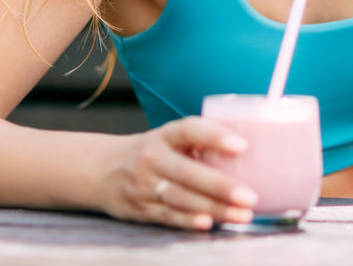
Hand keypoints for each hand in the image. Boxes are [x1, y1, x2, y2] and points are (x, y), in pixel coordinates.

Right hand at [98, 117, 258, 229]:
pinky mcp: (141, 209)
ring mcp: (145, 185)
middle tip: (250, 195)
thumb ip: (199, 144)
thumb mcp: (168, 138)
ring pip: (182, 198)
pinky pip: (169, 216)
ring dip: (215, 208)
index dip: (215, 136)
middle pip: (188, 172)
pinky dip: (189, 220)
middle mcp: (152, 159)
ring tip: (242, 214)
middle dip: (221, 186)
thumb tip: (249, 153)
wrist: (102, 170)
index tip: (242, 146)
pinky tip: (210, 223)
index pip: (189, 130)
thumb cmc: (152, 152)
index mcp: (164, 135)